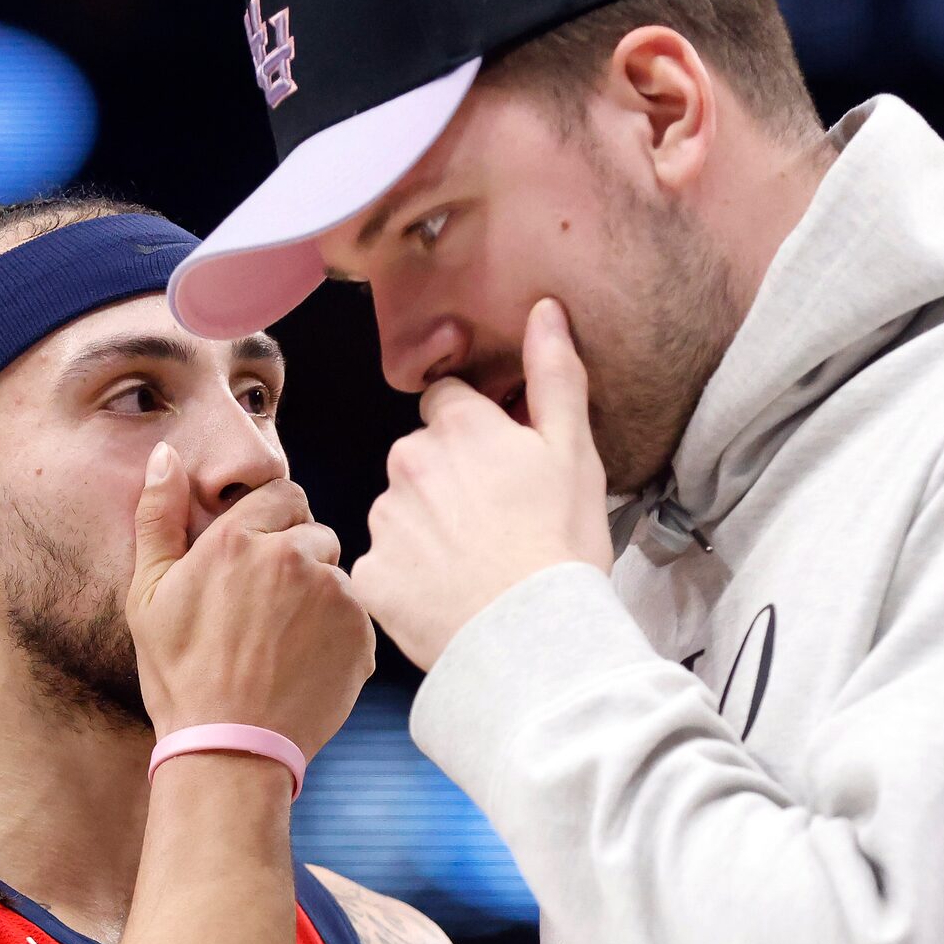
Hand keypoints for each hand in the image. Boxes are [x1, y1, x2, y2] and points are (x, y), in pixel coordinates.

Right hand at [126, 448, 375, 758]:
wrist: (229, 749)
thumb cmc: (179, 674)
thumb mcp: (148, 595)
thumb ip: (159, 518)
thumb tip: (166, 455)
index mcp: (239, 539)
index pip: (281, 492)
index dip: (270, 521)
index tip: (256, 555)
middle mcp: (293, 556)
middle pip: (314, 530)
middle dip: (296, 555)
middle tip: (265, 606)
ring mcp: (333, 595)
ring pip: (336, 573)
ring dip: (318, 593)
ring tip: (282, 639)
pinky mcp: (361, 632)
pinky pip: (355, 614)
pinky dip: (336, 631)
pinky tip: (303, 661)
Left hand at [353, 298, 615, 670]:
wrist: (532, 634)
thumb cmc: (561, 542)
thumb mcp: (574, 450)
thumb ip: (553, 374)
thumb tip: (545, 308)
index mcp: (455, 426)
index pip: (446, 402)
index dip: (474, 431)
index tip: (498, 466)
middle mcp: (406, 462)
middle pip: (419, 457)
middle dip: (445, 478)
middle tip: (491, 521)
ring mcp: (383, 520)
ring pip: (399, 510)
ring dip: (425, 527)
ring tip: (470, 564)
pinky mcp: (370, 574)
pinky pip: (384, 566)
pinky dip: (408, 578)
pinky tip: (444, 595)